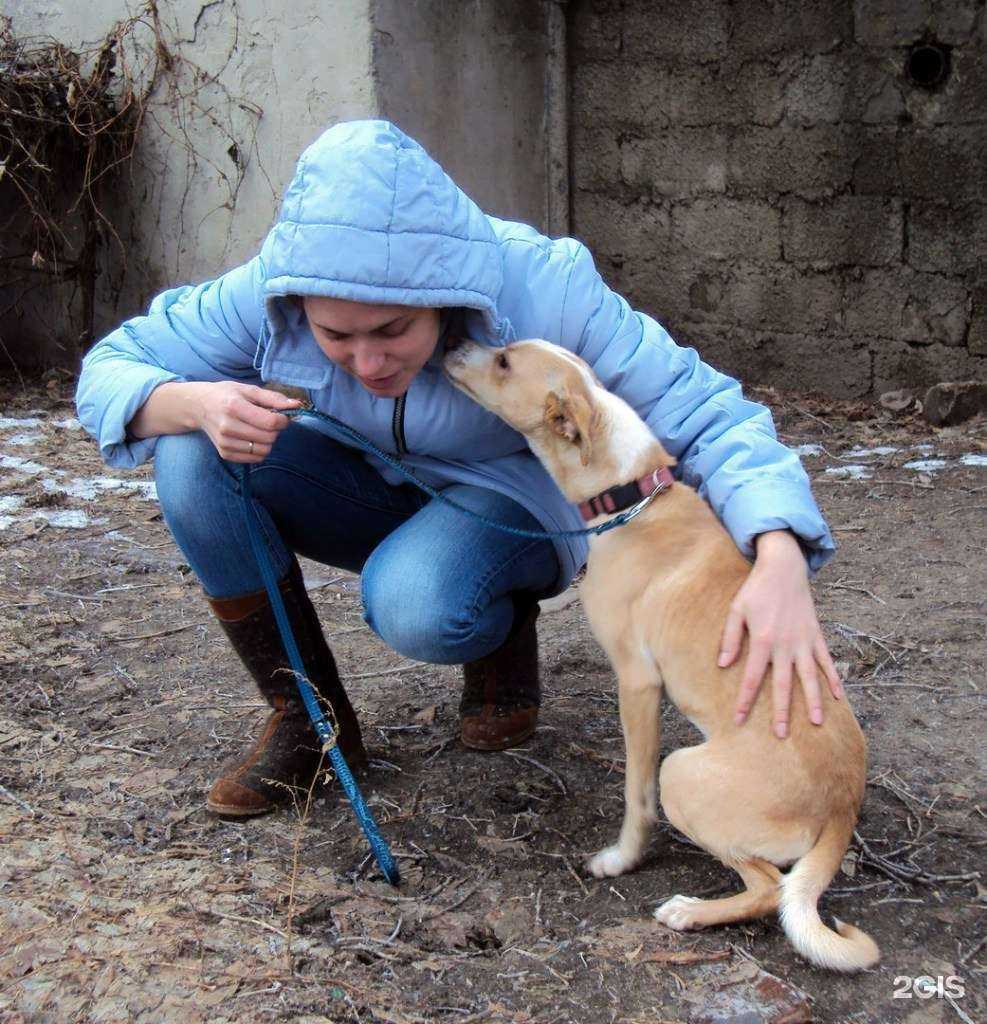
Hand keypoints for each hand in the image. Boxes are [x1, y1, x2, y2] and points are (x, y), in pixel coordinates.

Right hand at [195, 382, 300, 462]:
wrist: (197, 406)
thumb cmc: (226, 395)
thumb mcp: (248, 390)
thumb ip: (274, 398)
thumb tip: (296, 405)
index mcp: (234, 407)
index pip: (271, 422)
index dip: (283, 420)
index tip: (280, 416)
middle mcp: (227, 426)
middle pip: (269, 438)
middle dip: (275, 430)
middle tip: (267, 421)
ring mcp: (225, 442)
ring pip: (264, 450)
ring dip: (268, 441)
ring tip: (258, 429)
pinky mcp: (225, 453)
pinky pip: (255, 458)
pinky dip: (259, 449)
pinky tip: (251, 438)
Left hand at [718, 530, 842, 737]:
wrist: (783, 566)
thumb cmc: (755, 589)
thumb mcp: (736, 610)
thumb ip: (729, 638)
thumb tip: (722, 665)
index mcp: (763, 640)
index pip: (753, 678)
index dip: (745, 700)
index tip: (739, 720)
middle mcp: (786, 644)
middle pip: (784, 685)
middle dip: (782, 712)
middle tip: (781, 736)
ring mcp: (804, 640)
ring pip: (810, 677)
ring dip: (814, 701)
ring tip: (818, 723)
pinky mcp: (816, 634)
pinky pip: (826, 660)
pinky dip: (833, 678)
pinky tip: (838, 696)